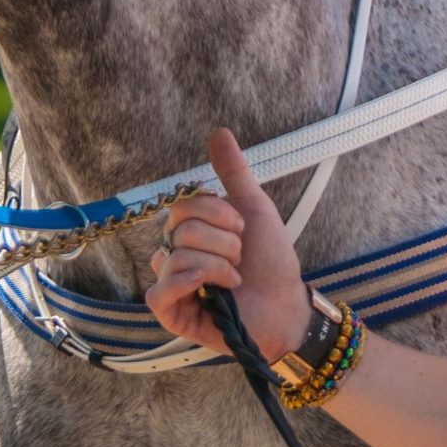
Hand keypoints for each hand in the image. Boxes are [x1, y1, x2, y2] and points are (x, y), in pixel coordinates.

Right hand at [143, 126, 311, 360]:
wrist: (287, 304)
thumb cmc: (272, 261)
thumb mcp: (254, 209)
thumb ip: (234, 173)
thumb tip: (219, 132)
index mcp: (191, 232)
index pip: (182, 207)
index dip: (216, 213)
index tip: (243, 228)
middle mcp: (176, 256)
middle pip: (180, 231)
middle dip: (222, 242)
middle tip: (241, 257)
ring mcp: (173, 286)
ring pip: (175, 258)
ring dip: (218, 266)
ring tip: (236, 280)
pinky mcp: (173, 314)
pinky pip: (158, 293)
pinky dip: (184, 283)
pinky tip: (208, 287)